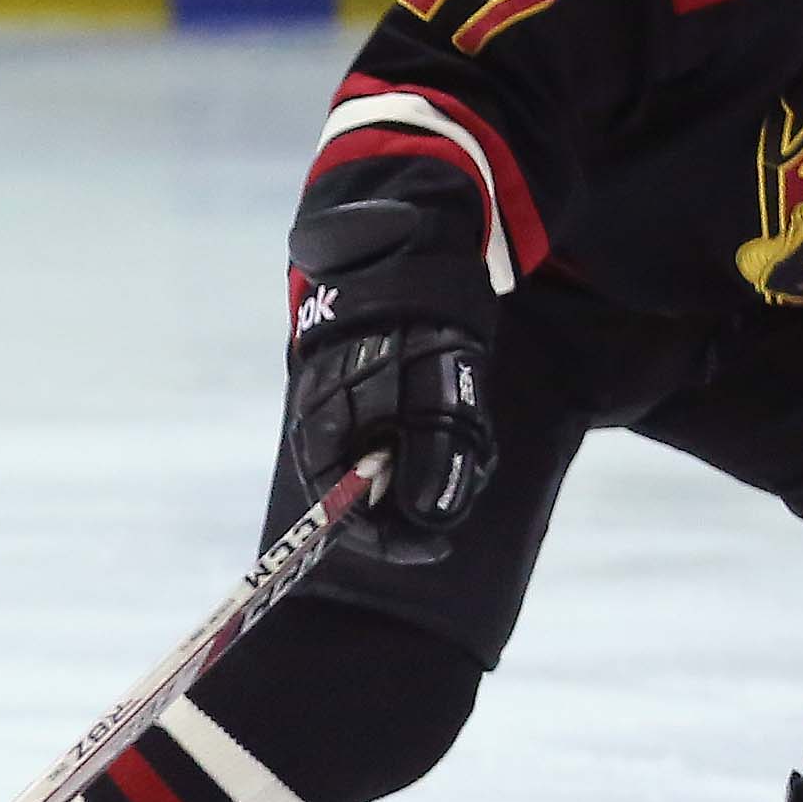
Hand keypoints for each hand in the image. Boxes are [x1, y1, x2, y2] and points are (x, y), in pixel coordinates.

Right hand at [284, 198, 500, 565]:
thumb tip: (431, 525)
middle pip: (370, 500)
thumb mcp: (439, 392)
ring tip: (477, 437)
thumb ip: (436, 459)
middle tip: (473, 471)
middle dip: (426, 502)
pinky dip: (438, 447)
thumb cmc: (419, 323)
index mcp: (324, 432)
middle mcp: (325, 432)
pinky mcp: (371, 404)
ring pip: (393, 476)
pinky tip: (466, 422)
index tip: (439, 547)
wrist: (404, 254)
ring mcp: (346, 417)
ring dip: (440, 471)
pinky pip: (401, 446)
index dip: (391, 541)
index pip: (342, 514)